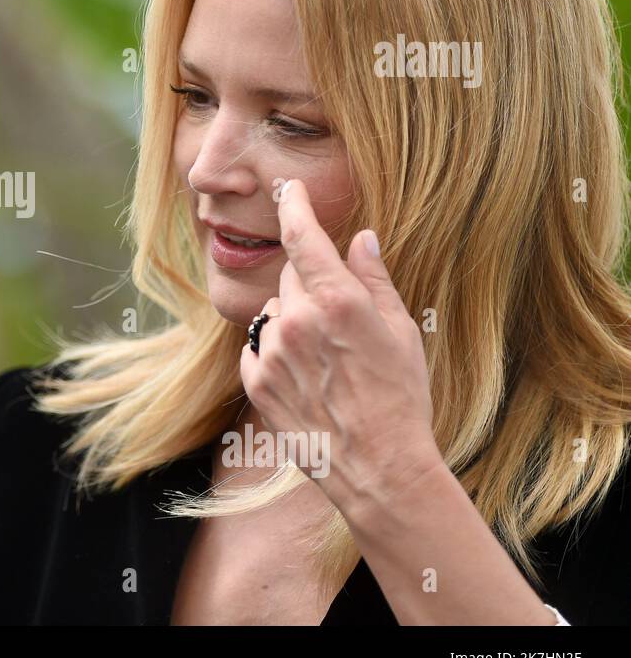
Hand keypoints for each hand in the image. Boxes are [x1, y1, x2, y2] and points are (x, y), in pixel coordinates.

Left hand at [238, 179, 439, 512]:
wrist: (378, 467)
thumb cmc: (400, 398)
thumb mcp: (401, 332)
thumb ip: (375, 279)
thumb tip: (361, 238)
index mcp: (338, 301)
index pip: (302, 236)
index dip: (293, 206)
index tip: (288, 190)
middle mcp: (298, 320)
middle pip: (291, 277)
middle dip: (310, 286)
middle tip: (340, 323)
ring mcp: (272, 351)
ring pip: (274, 312)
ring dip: (292, 322)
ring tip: (326, 360)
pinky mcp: (256, 380)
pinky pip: (258, 347)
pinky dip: (276, 352)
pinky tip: (307, 378)